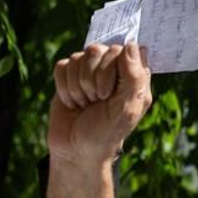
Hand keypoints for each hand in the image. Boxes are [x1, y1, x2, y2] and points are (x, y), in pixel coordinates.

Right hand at [47, 43, 152, 168]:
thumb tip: (130, 45)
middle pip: (98, 50)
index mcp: (132, 74)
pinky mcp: (67, 76)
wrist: (75, 152)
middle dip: (93, 80)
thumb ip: (134, 77)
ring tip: (85, 104)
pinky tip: (72, 103)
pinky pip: (62, 67)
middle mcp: (111, 67)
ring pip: (78, 58)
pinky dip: (65, 89)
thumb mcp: (127, 110)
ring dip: (78, 87)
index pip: (124, 49)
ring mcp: (88, 70)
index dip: (113, 68)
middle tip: (97, 101)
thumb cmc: (106, 133)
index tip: (110, 93)